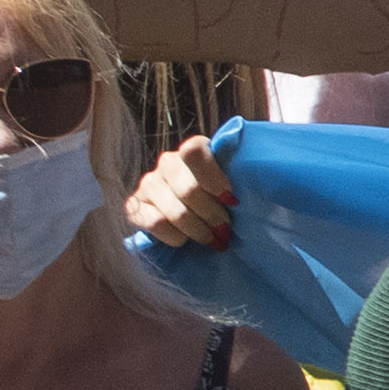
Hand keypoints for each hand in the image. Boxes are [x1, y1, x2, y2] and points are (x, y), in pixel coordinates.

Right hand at [126, 134, 237, 250]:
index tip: (231, 200)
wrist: (206, 229)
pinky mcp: (135, 207)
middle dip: (211, 214)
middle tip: (226, 230)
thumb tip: (253, 164)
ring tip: (211, 239)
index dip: (212, 176)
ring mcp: (149, 184)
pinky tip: (185, 240)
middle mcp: (169, 162)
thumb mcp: (242, 186)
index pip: (194, 151)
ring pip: (173, 209)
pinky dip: (174, 236)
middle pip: (187, 187)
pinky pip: (154, 222)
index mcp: (195, 149)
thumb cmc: (229, 205)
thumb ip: (243, 173)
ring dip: (196, 229)